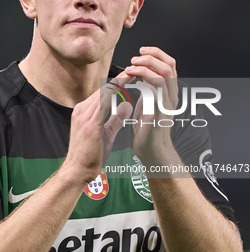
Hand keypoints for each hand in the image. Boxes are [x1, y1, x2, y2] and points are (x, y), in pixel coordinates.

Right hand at [65, 73, 133, 184]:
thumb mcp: (106, 134)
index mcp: (84, 112)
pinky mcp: (88, 123)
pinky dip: (114, 93)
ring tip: (132, 74)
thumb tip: (128, 106)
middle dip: (119, 79)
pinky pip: (102, 103)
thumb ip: (116, 119)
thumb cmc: (90, 155)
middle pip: (102, 89)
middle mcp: (81, 110)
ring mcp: (83, 115)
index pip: (102, 93)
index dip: (117, 83)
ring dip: (118, 82)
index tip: (130, 76)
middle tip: (134, 70)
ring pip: (102, 92)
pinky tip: (123, 88)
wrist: (77, 170)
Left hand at [124, 47, 177, 163]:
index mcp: (168, 92)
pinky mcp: (158, 113)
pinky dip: (144, 82)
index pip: (169, 65)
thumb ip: (148, 90)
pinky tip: (134, 82)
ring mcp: (166, 104)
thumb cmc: (148, 128)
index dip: (157, 54)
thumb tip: (141, 77)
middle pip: (168, 66)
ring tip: (131, 67)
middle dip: (151, 57)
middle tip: (134, 58)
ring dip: (145, 67)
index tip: (142, 50)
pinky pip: (155, 92)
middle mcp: (171, 96)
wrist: (152, 150)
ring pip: (163, 76)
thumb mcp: (149, 104)